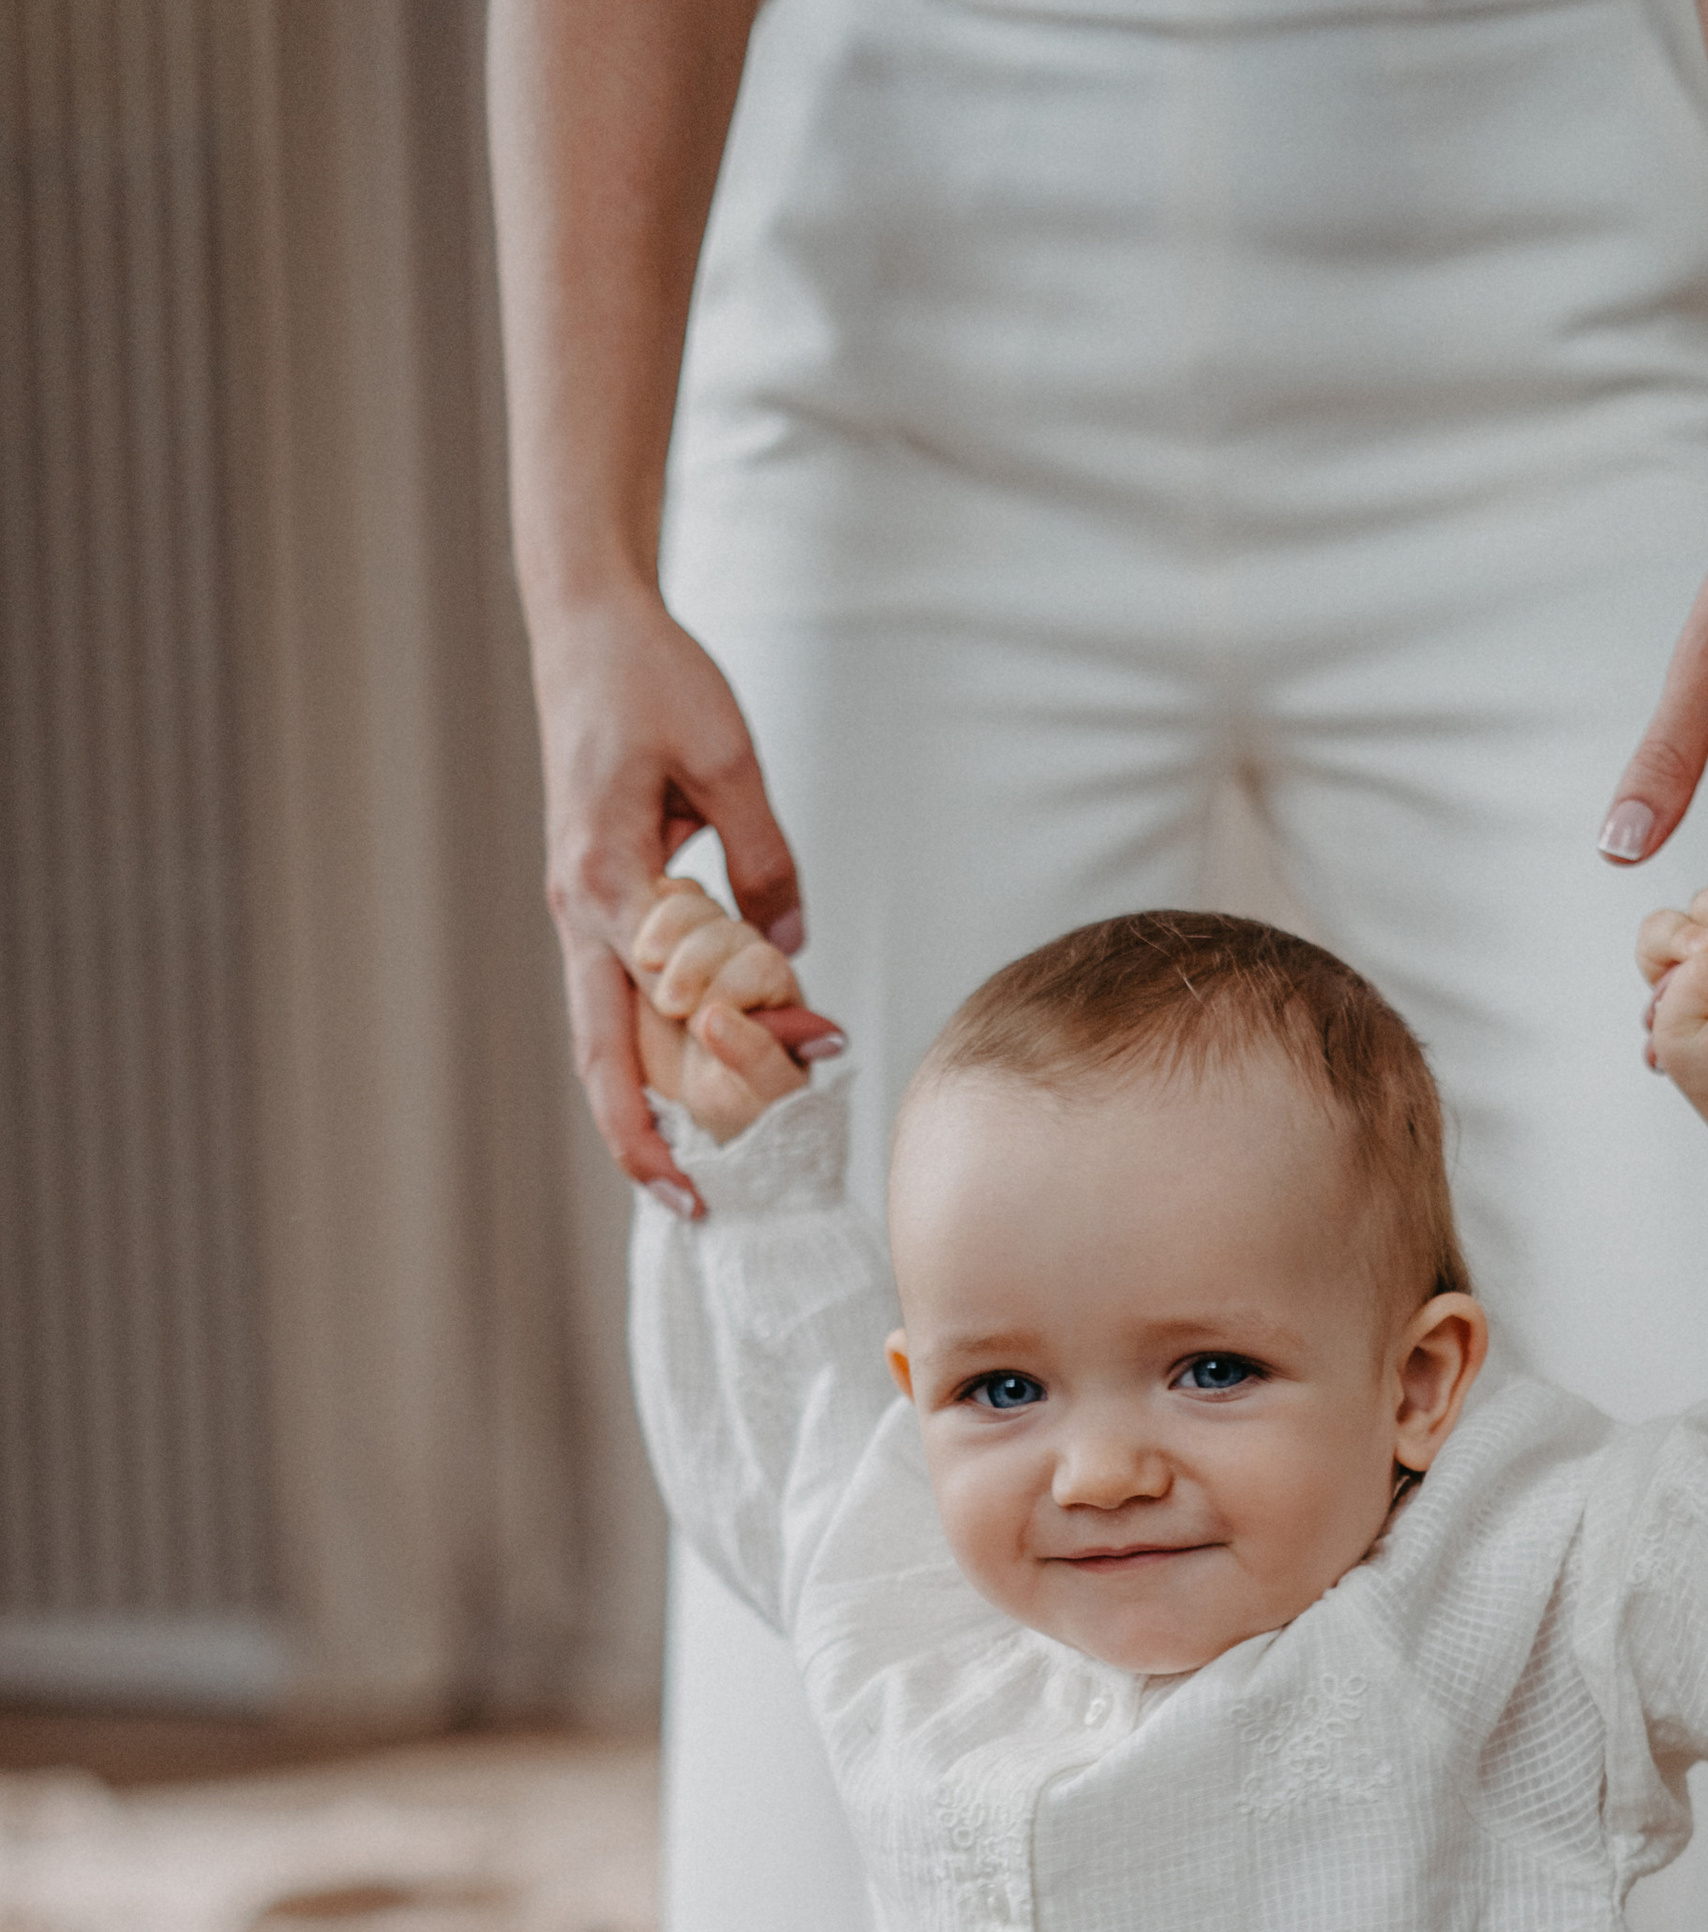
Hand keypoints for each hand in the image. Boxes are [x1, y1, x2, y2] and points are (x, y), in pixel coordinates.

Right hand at [531, 582, 839, 1205]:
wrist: (584, 624)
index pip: (664, 1001)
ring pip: (605, 1040)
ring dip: (650, 1106)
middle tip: (698, 1207)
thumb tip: (790, 943)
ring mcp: (580, 914)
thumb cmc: (651, 678)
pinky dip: (650, 1057)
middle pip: (605, 1055)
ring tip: (693, 1174)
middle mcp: (581, 911)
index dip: (732, 1050)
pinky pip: (616, 1004)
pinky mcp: (594, 906)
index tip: (801, 1070)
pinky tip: (689, 1096)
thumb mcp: (727, 757)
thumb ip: (762, 855)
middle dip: (644, 1139)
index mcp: (608, 879)